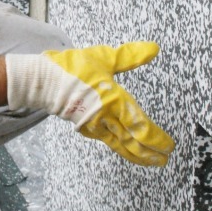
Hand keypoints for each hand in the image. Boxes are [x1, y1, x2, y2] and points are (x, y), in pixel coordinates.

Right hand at [6, 42, 173, 166]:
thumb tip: (153, 49)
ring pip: (120, 145)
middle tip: (164, 159)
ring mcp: (95, 125)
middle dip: (151, 153)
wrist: (42, 82)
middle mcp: (106, 117)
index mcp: (114, 100)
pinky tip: (124, 148)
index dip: (157, 138)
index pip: (141, 126)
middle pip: (133, 142)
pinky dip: (120, 147)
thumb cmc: (71, 68)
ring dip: (137, 155)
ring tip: (151, 162)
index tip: (169, 145)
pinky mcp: (85, 128)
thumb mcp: (104, 57)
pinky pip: (107, 141)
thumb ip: (130, 56)